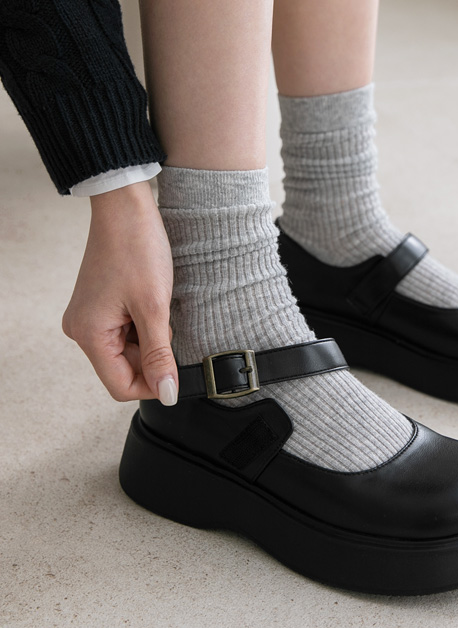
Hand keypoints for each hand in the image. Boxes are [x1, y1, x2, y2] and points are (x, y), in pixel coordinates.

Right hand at [62, 181, 177, 404]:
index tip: (177, 373)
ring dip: (152, 340)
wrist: (126, 207)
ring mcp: (90, 318)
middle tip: (167, 326)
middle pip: (125, 369)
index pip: (121, 386)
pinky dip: (146, 327)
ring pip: (129, 352)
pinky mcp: (101, 308)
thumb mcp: (154, 308)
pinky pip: (126, 333)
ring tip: (160, 310)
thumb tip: (167, 394)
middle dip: (154, 357)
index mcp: (89, 334)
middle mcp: (82, 330)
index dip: (153, 386)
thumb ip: (160, 356)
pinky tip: (153, 305)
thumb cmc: (137, 249)